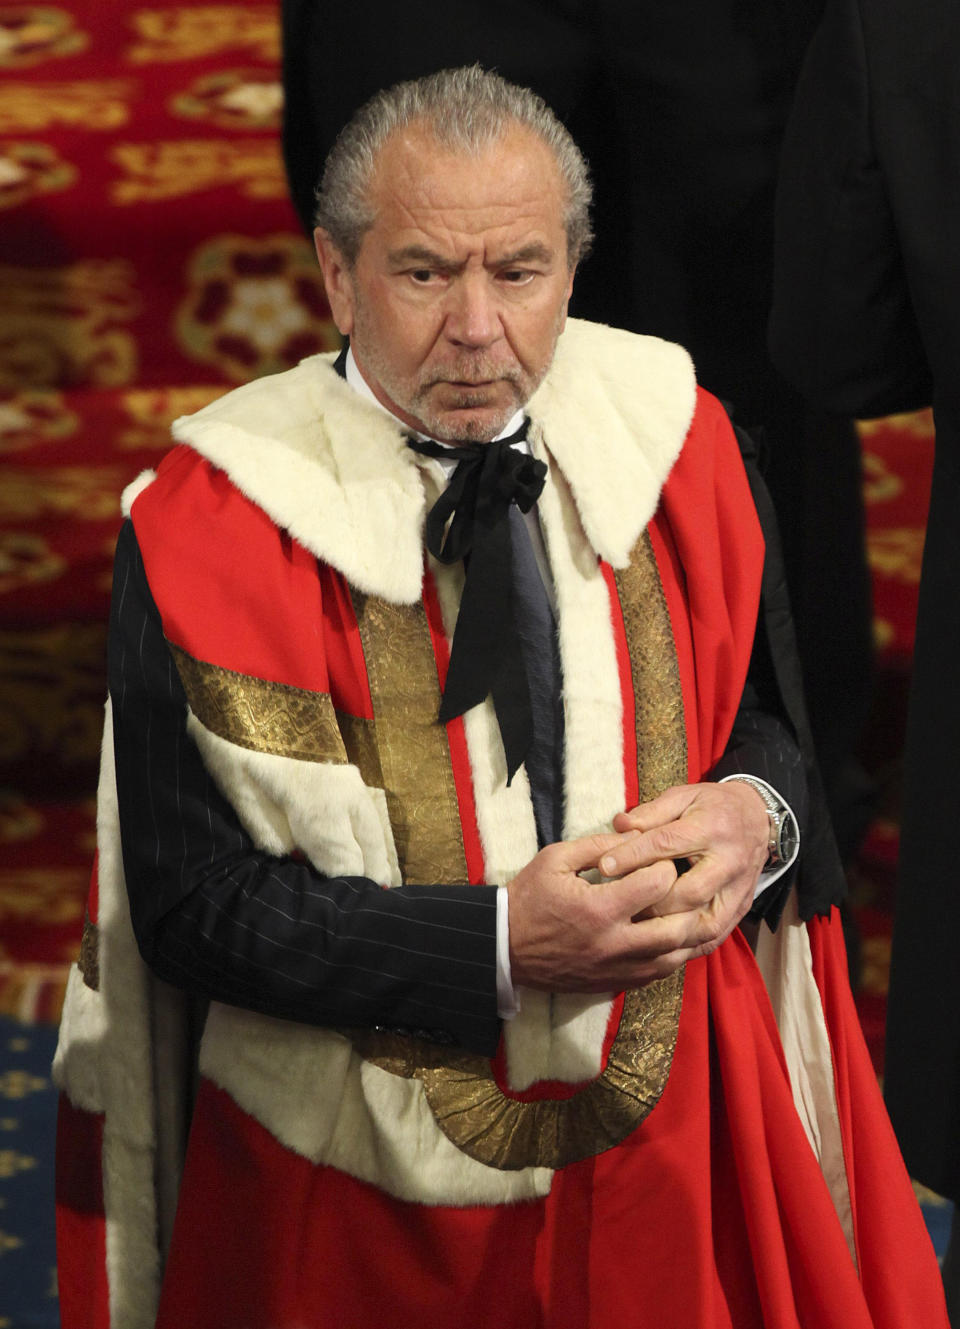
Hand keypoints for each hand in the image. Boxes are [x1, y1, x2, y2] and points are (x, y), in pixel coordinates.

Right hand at [507, 832, 679, 991]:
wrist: (504, 946)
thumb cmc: (528, 897)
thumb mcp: (555, 859)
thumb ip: (598, 845)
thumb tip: (637, 836)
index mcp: (599, 908)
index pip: (658, 884)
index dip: (666, 866)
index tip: (660, 859)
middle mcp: (614, 943)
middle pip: (677, 927)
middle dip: (688, 902)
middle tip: (683, 885)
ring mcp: (617, 968)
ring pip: (674, 957)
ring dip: (687, 933)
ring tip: (688, 910)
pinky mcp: (615, 983)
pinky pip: (659, 974)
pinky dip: (673, 954)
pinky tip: (672, 936)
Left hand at [607, 779, 769, 945]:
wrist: (758, 818)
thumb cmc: (712, 806)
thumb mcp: (683, 796)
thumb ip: (651, 812)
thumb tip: (619, 825)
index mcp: (712, 828)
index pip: (667, 844)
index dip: (633, 856)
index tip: (605, 866)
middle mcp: (729, 862)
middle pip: (688, 892)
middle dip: (651, 901)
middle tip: (619, 905)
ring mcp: (738, 890)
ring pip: (703, 923)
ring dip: (669, 931)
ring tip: (637, 931)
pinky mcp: (740, 908)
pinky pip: (714, 937)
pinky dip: (687, 946)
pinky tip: (661, 947)